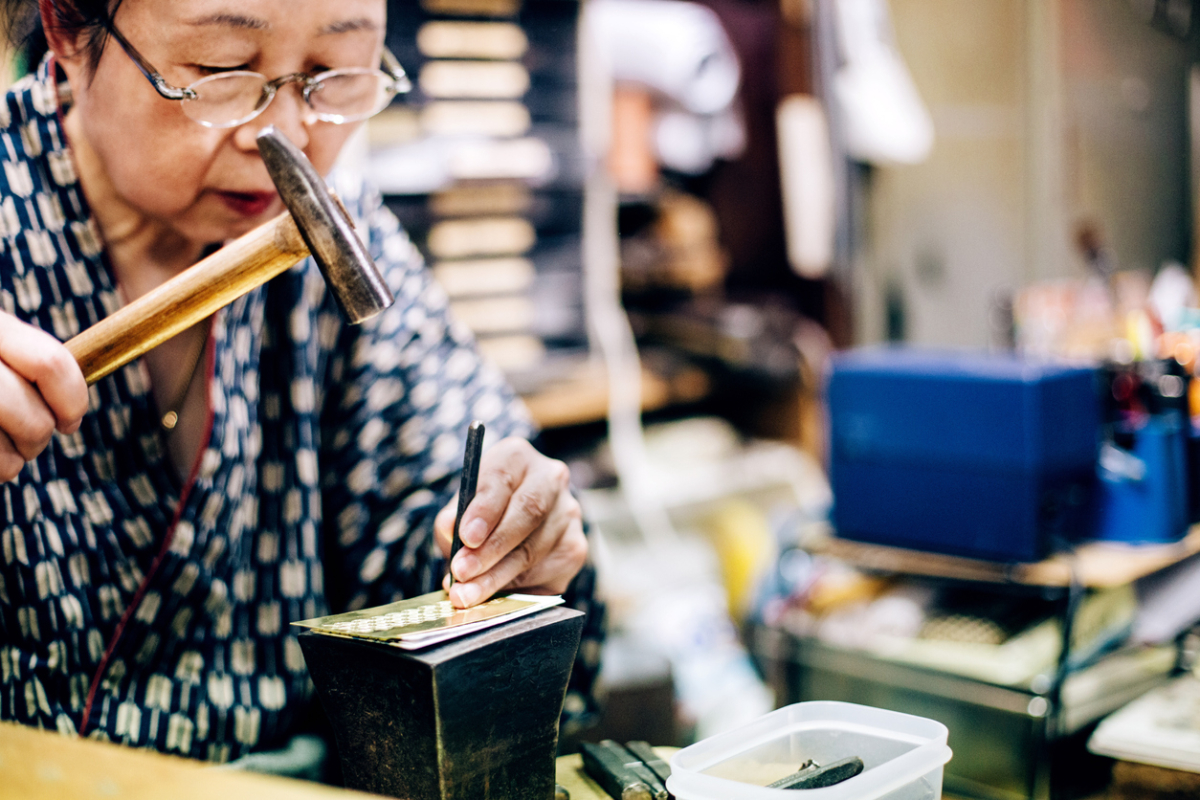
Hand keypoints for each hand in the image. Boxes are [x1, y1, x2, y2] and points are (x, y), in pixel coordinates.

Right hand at [0, 312, 88, 480]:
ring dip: (9, 464)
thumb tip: (69, 409)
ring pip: (5, 456)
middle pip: (31, 419)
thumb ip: (18, 359)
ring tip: (1, 454)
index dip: (72, 400)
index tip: (70, 420)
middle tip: (30, 440)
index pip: (50, 364)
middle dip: (38, 437)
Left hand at [436, 437, 586, 607]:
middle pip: (527, 512)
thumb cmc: (479, 514)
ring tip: (467, 594)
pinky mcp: (575, 547)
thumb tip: (452, 536)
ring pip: (534, 549)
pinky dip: (516, 588)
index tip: (467, 537)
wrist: (510, 524)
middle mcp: (549, 478)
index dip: (484, 509)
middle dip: (491, 548)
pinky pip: (546, 572)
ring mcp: (568, 513)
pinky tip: (494, 596)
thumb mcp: (460, 508)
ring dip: (497, 576)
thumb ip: (451, 520)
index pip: (503, 478)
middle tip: (462, 573)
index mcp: (515, 457)